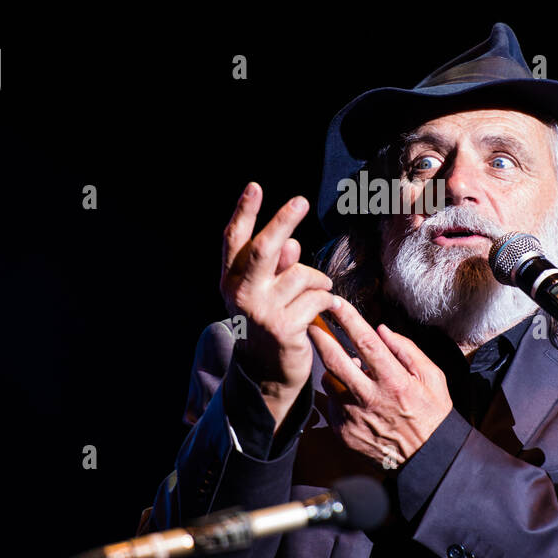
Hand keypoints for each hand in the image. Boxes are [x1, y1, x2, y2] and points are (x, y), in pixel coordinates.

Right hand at [220, 183, 337, 429]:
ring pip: (301, 274)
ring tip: (319, 292)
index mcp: (231, 279)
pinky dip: (326, 300)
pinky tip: (325, 309)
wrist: (269, 371)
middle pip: (264, 249)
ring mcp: (262, 312)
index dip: (244, 212)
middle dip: (283, 221)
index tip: (255, 186)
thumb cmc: (271, 319)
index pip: (234, 240)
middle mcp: (241, 293)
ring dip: (318, 280)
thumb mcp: (268, 289)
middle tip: (301, 201)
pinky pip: (317, 298)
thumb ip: (277, 265)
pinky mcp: (285, 328)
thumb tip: (292, 243)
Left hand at [306, 297, 452, 470]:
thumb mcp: (432, 377)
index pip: (365, 342)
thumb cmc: (431, 413)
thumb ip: (407, 350)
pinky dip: (339, 396)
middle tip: (310, 321)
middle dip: (319, 336)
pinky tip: (354, 398)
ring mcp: (354, 416)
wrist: (426, 458)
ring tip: (349, 370)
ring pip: (329, 381)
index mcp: (393, 380)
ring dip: (333, 370)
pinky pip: (332, 404)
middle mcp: (370, 397)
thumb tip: (382, 330)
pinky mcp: (344, 432)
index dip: (348, 319)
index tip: (335, 303)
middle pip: (334, 359)